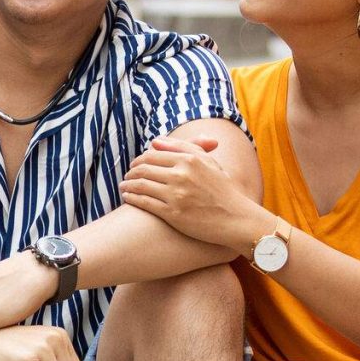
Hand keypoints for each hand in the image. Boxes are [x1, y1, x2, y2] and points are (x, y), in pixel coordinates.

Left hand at [120, 135, 254, 248]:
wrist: (236, 218)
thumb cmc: (222, 189)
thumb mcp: (208, 163)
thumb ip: (183, 147)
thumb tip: (154, 141)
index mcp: (189, 160)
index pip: (153, 155)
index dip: (139, 160)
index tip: (134, 165)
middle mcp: (182, 175)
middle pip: (144, 169)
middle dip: (131, 172)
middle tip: (126, 176)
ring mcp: (176, 195)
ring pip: (141, 185)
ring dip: (127, 184)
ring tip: (123, 187)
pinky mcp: (173, 214)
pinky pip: (144, 202)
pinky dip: (131, 198)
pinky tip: (127, 198)